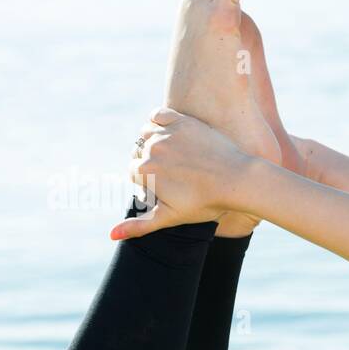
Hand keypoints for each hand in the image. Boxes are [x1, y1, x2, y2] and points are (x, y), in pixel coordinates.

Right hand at [111, 107, 252, 240]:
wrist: (238, 180)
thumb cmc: (206, 202)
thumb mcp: (171, 216)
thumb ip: (140, 225)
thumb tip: (110, 235)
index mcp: (145, 172)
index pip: (133, 174)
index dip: (148, 182)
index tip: (167, 187)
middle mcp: (151, 149)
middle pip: (138, 154)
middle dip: (150, 163)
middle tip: (175, 173)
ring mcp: (167, 133)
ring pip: (145, 134)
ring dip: (152, 142)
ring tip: (174, 156)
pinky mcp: (182, 120)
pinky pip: (157, 115)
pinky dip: (157, 121)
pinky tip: (170, 133)